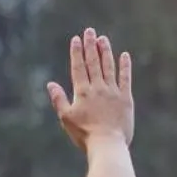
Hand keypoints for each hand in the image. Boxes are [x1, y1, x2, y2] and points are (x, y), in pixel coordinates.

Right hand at [46, 27, 132, 148]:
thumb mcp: (66, 118)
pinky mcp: (126, 99)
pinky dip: (125, 66)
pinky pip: (126, 79)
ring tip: (103, 39)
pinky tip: (124, 55)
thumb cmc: (84, 135)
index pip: (78, 67)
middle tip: (89, 31)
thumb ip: (59, 99)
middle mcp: (97, 88)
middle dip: (90, 45)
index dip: (77, 52)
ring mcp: (113, 92)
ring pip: (109, 67)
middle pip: (93, 62)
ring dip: (106, 51)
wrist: (107, 145)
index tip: (76, 39)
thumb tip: (50, 84)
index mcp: (82, 92)